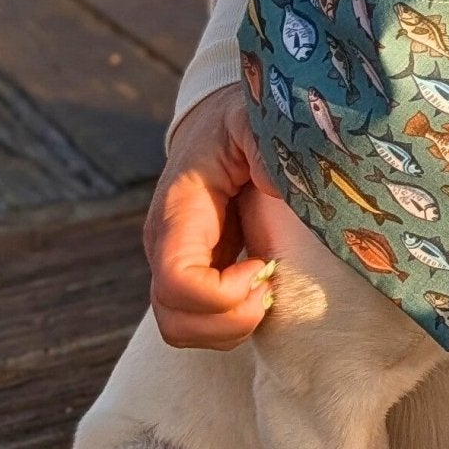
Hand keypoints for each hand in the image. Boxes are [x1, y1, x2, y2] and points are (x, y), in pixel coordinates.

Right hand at [144, 85, 279, 348]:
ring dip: (232, 328)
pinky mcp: (196, 275)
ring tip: (269, 289)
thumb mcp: (253, 118)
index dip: (221, 293)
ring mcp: (177, 265)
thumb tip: (281, 189)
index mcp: (179, 211)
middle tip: (272, 287)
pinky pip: (200, 325)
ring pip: (182, 330)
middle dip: (230, 320)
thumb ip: (265, 145)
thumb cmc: (240, 120)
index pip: (176, 280)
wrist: (220, 124)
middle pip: (175, 319)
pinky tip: (264, 289)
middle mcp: (168, 246)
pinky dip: (233, 324)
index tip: (263, 266)